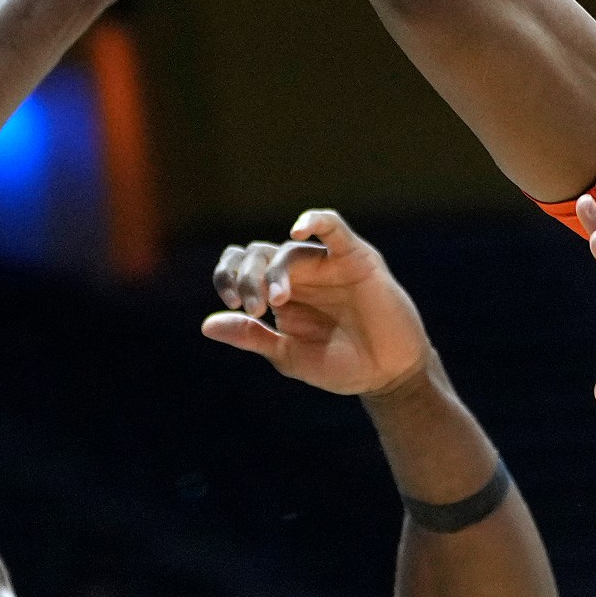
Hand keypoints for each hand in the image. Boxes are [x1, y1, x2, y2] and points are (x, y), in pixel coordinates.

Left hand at [202, 211, 430, 396]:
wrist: (388, 375)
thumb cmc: (342, 366)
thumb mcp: (288, 355)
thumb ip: (251, 336)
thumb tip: (206, 325)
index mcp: (279, 293)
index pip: (241, 266)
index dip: (227, 276)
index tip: (231, 305)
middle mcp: (299, 273)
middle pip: (258, 254)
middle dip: (247, 277)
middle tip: (255, 308)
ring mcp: (327, 264)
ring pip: (287, 248)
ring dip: (274, 271)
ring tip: (275, 300)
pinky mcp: (355, 257)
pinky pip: (333, 228)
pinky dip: (315, 221)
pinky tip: (297, 230)